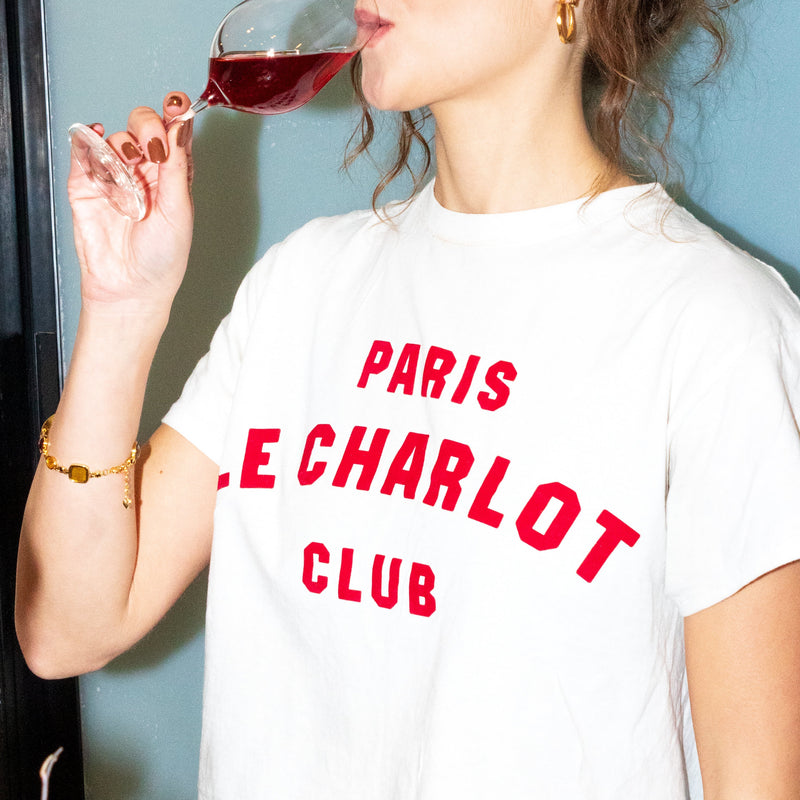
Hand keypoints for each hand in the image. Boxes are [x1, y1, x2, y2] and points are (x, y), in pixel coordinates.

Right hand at [68, 92, 195, 316]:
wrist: (131, 288)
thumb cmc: (163, 258)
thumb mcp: (180, 211)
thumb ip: (177, 168)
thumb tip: (181, 128)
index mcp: (173, 177)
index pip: (175, 134)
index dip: (175, 113)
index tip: (177, 103)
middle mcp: (145, 172)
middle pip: (144, 125)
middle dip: (148, 126)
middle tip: (152, 147)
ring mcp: (115, 176)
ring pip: (118, 136)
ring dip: (124, 143)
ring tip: (129, 168)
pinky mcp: (87, 184)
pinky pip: (84, 149)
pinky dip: (89, 137)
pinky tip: (97, 136)